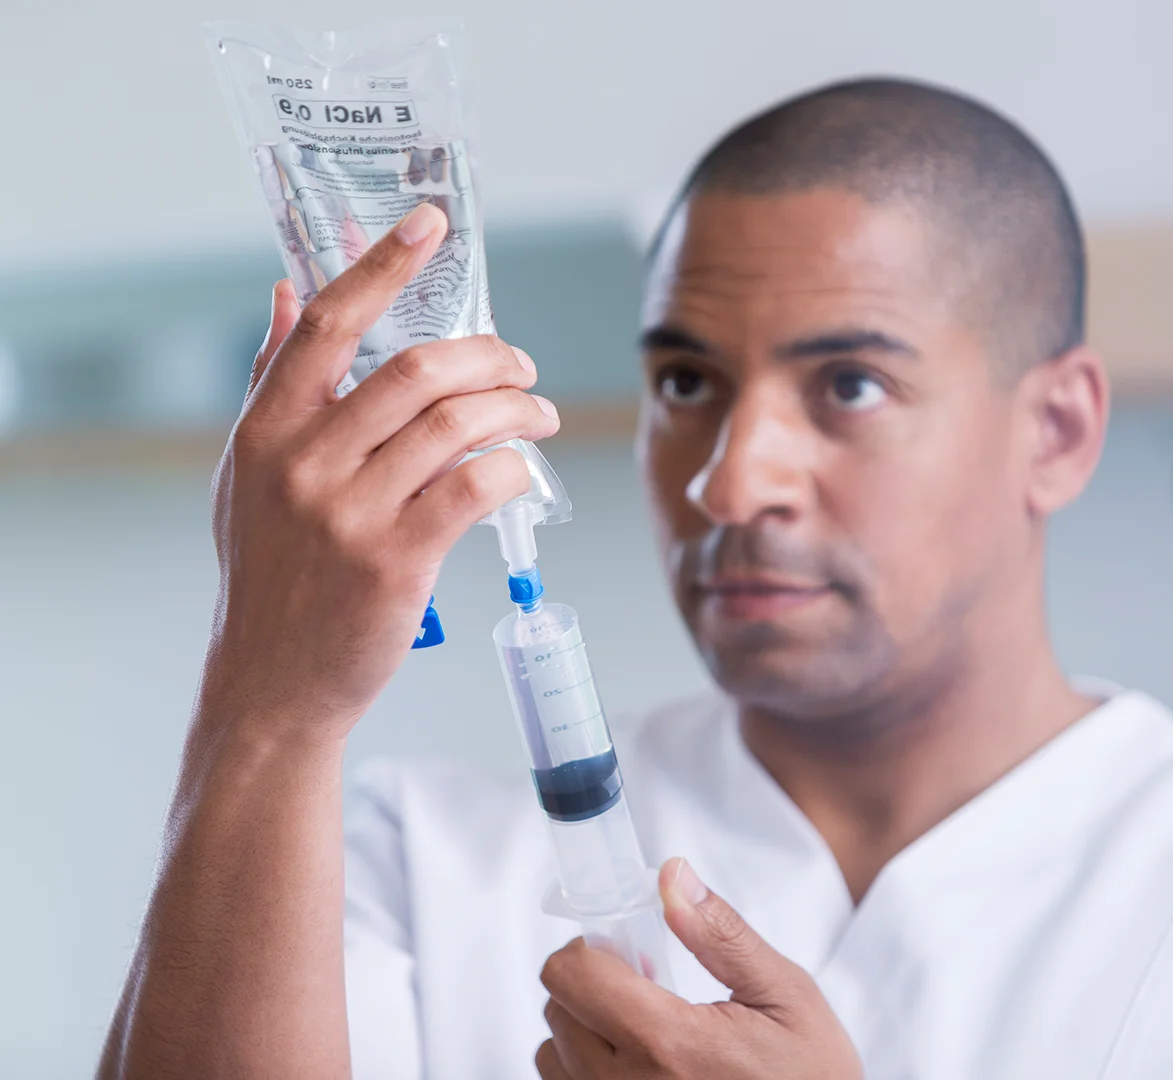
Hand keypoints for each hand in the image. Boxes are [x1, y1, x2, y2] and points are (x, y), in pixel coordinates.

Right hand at [201, 202, 559, 741]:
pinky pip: (474, 488)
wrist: (271, 681)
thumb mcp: (245, 475)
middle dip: (490, 355)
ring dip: (517, 409)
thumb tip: (291, 292)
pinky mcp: (395, 562)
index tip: (431, 224)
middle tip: (523, 364)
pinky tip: (522, 469)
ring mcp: (349, 513)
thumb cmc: (269, 575)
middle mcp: (303, 461)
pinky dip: (510, 467)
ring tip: (541, 415)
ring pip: (456, 424)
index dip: (385, 264)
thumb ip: (270, 382)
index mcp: (265, 430)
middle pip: (417, 370)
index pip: (331, 324)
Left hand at [537, 858, 863, 1079]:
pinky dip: (587, 1068)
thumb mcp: (784, 994)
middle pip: (558, 1008)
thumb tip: (672, 877)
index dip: (593, 946)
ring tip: (645, 1030)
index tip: (632, 950)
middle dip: (594, 983)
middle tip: (648, 987)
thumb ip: (720, 934)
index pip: (571, 975)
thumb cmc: (811, 1078)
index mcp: (669, 1045)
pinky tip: (638, 1062)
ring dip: (584, 1029)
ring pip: (552, 1055)